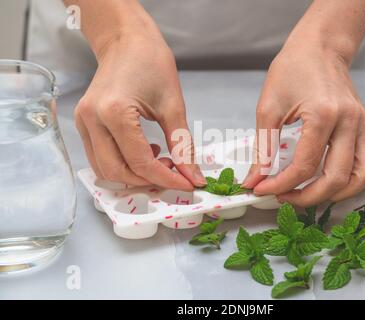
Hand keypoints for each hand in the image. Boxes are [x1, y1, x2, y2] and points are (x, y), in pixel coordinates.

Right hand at [74, 33, 204, 190]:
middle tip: (173, 173)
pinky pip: (99, 157)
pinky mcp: (83, 123)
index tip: (187, 184)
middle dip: (148, 180)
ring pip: (104, 169)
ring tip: (159, 160)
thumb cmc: (151, 63)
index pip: (140, 162)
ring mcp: (83, 122)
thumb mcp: (173, 106)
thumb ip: (182, 145)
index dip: (166, 179)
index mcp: (114, 112)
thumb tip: (193, 176)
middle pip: (117, 172)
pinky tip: (143, 152)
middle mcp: (92, 120)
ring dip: (133, 175)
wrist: (126, 41)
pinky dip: (122, 164)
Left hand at [242, 44, 364, 206]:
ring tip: (312, 194)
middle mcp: (351, 123)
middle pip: (337, 179)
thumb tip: (254, 179)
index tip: (261, 189)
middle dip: (307, 198)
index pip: (305, 167)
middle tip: (284, 197)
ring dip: (339, 195)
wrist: (320, 48)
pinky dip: (363, 179)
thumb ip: (262, 147)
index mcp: (324, 115)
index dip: (280, 185)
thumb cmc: (293, 70)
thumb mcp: (268, 107)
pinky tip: (342, 181)